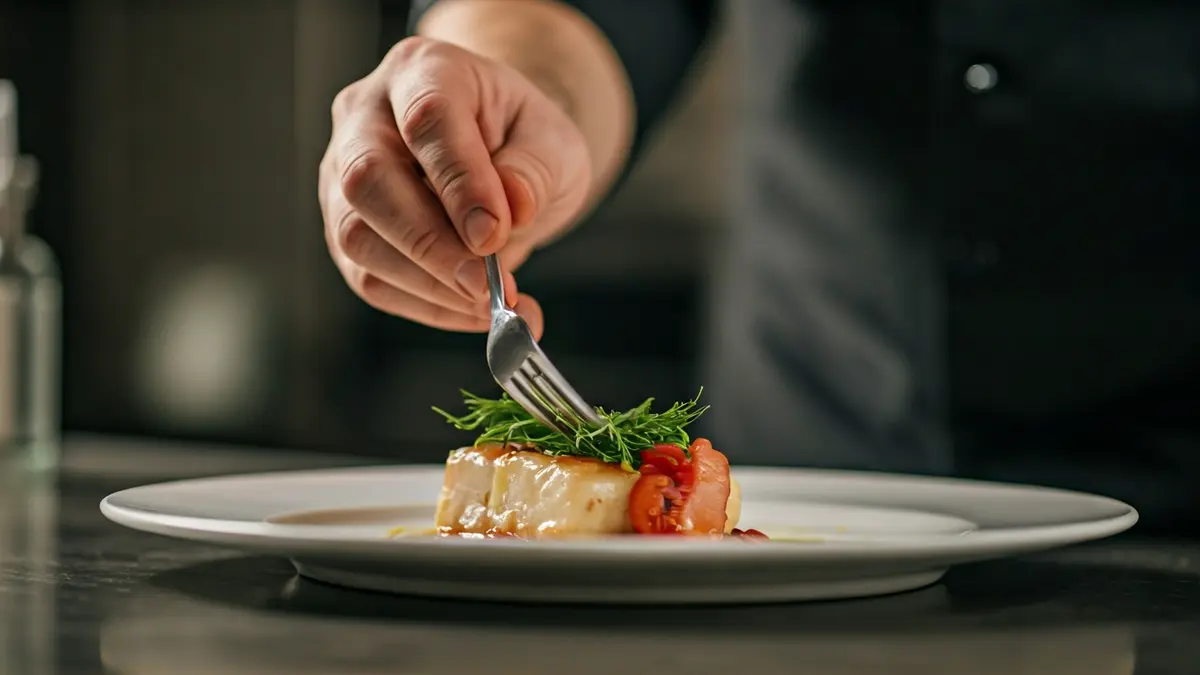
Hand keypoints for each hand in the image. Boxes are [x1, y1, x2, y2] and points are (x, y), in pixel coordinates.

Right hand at [320, 36, 592, 338]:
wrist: (502, 156)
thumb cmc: (524, 140)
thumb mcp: (553, 144)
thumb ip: (534, 171)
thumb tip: (508, 212)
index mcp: (422, 71)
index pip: (426, 120)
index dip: (458, 182)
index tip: (494, 235)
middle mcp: (366, 116)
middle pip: (367, 179)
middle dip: (430, 244)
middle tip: (485, 286)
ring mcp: (343, 173)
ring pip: (357, 237)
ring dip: (428, 284)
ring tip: (493, 302)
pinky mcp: (345, 228)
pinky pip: (370, 278)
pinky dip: (426, 305)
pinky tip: (472, 310)